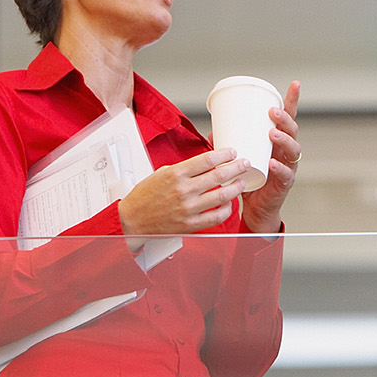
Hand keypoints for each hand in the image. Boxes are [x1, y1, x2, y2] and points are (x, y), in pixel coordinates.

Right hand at [118, 148, 252, 236]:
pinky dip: (226, 209)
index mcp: (176, 174)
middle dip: (236, 167)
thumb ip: (184, 169)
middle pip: (219, 175)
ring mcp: (189, 208)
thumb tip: (204, 164)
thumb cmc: (145, 196)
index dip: (224, 154)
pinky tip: (229, 203)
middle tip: (244, 164)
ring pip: (222, 195)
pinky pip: (216, 216)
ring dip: (236, 187)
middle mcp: (184, 190)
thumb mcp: (162, 173)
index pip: (207, 160)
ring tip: (241, 183)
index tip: (232, 152)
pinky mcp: (191, 224)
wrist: (132, 220)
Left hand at [240, 81, 300, 233]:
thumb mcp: (240, 158)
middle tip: (272, 112)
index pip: (288, 118)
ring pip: (293, 150)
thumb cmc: (251, 181)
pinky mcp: (284, 184)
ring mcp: (288, 167)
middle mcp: (286, 152)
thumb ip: (229, 144)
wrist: (257, 209)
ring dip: (284, 139)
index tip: (294, 85)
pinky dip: (279, 167)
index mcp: (278, 142)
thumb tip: (213, 131)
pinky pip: (285, 174)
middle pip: (292, 131)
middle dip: (284, 119)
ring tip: (272, 133)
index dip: (292, 101)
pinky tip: (272, 162)